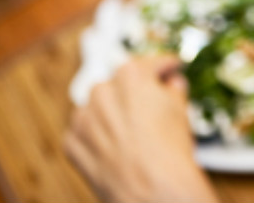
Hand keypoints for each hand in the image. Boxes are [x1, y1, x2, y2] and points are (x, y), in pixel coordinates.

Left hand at [64, 55, 218, 202]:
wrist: (152, 189)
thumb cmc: (167, 152)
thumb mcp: (181, 109)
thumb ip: (174, 88)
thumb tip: (171, 86)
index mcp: (130, 75)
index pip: (152, 63)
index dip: (167, 67)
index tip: (170, 70)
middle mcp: (101, 91)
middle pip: (122, 86)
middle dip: (137, 95)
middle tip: (155, 110)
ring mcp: (83, 117)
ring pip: (100, 109)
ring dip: (113, 116)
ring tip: (135, 135)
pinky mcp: (72, 142)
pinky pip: (86, 133)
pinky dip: (98, 138)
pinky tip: (118, 149)